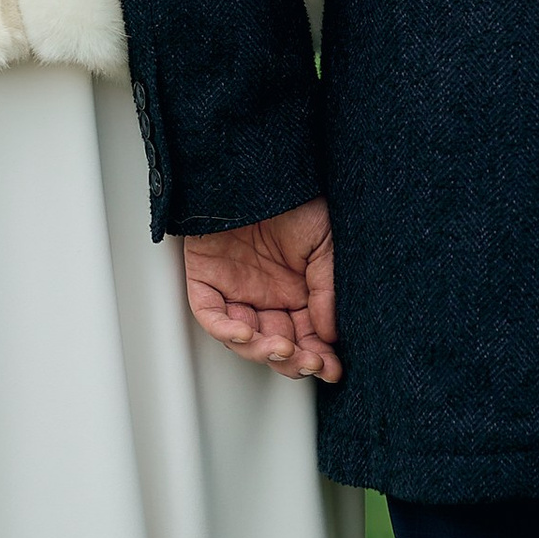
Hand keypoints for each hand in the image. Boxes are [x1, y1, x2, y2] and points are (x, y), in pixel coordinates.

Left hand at [181, 200, 341, 382]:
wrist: (260, 169)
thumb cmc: (294, 199)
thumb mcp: (324, 246)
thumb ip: (326, 290)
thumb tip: (330, 335)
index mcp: (295, 292)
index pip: (306, 337)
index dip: (318, 356)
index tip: (332, 368)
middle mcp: (265, 296)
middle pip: (275, 345)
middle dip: (293, 360)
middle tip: (310, 362)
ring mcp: (235, 290)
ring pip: (243, 338)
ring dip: (262, 351)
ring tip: (282, 348)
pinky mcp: (206, 279)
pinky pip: (211, 315)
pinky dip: (225, 330)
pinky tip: (246, 333)